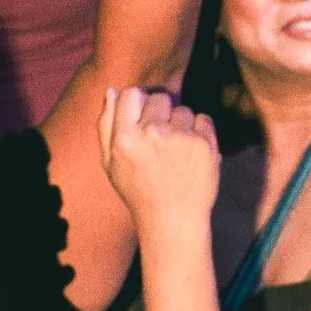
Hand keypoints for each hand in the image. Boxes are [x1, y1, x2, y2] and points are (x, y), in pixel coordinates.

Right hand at [98, 86, 221, 242]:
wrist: (173, 220)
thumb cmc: (138, 191)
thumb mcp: (110, 163)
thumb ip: (106, 125)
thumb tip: (111, 91)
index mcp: (125, 138)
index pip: (131, 93)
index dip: (137, 105)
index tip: (141, 122)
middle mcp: (152, 133)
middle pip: (159, 97)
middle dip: (161, 114)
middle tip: (159, 142)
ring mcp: (181, 137)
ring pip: (182, 109)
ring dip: (181, 125)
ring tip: (175, 153)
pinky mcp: (204, 142)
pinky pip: (203, 119)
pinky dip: (200, 133)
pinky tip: (190, 154)